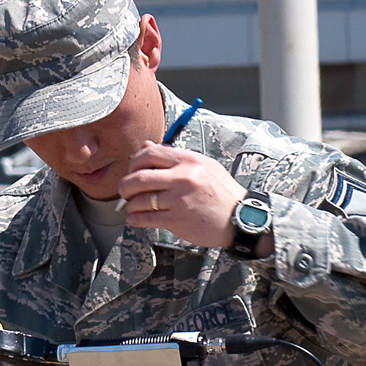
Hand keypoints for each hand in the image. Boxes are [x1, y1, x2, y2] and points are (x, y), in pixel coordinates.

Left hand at [116, 142, 245, 249]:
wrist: (240, 217)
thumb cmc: (221, 191)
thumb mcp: (202, 166)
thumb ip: (173, 156)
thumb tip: (146, 145)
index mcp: (188, 160)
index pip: (149, 154)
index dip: (134, 162)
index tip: (132, 171)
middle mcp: (183, 177)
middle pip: (139, 177)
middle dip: (126, 185)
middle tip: (125, 191)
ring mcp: (179, 199)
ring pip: (140, 200)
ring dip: (131, 205)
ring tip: (132, 207)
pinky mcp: (177, 220)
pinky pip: (147, 218)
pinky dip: (136, 219)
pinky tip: (135, 219)